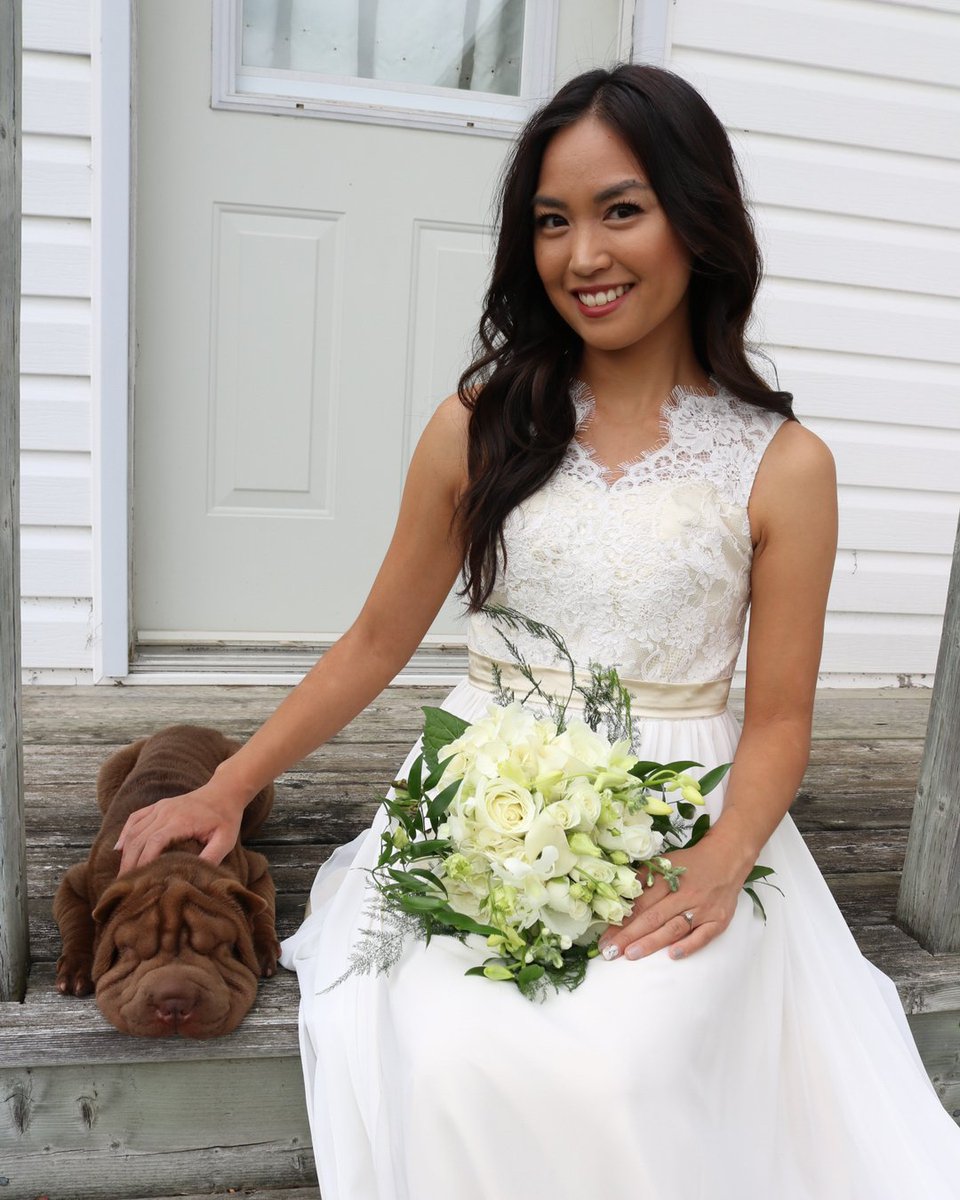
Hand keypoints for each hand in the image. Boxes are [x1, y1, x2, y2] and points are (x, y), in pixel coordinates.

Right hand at [115, 780, 245, 874]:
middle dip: (129, 863)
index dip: (143, 861)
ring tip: (122, 874)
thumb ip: (212, 857)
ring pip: (133, 830)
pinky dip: (124, 833)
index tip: (138, 880)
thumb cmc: (226, 818)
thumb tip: (194, 877)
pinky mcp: (158, 805)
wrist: (225, 790)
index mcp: (181, 820)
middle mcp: (166, 812)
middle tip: (125, 886)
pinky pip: (135, 818)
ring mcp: (160, 807)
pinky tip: (119, 849)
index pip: (154, 841)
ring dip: (125, 852)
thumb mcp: (226, 840)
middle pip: (138, 838)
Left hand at [596, 837, 747, 962]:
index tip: (604, 937)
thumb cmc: (691, 863)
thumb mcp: (665, 863)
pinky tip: (673, 955)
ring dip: (652, 942)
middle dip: (629, 936)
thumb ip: (644, 879)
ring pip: (674, 927)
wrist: (727, 857)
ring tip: (631, 954)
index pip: (640, 903)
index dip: (621, 921)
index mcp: (667, 879)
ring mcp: (702, 908)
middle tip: (610, 951)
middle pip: (653, 917)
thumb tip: (620, 896)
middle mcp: (684, 894)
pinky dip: (689, 945)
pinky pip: (703, 935)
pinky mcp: (718, 920)